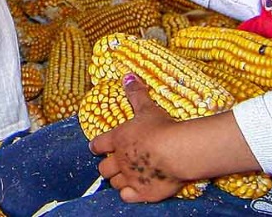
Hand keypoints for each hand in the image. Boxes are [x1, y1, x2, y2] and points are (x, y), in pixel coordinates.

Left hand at [91, 77, 189, 203]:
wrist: (176, 152)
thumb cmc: (161, 127)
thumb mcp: (147, 107)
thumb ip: (136, 93)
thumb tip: (127, 75)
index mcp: (118, 139)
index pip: (98, 144)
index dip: (96, 146)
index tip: (95, 147)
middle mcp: (119, 160)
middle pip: (104, 168)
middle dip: (107, 166)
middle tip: (113, 164)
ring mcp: (129, 178)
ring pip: (114, 183)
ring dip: (117, 180)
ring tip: (123, 178)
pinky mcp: (142, 193)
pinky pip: (126, 196)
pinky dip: (128, 194)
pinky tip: (133, 191)